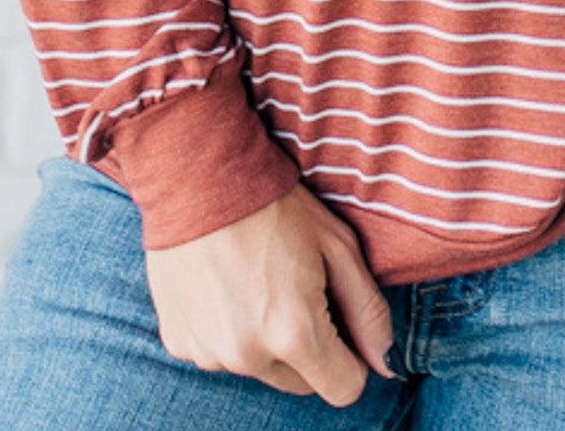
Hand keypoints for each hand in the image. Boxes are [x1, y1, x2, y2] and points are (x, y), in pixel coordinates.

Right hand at [145, 181, 400, 404]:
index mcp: (295, 333)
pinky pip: (219, 352)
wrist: (199, 175)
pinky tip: (225, 282)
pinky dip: (227, 329)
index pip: (343, 388)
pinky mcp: (179, 343)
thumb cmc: (276, 204)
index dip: (351, 358)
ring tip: (257, 279)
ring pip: (258, 367)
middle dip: (308, 347)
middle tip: (297, 288)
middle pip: (301, 382)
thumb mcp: (337, 244)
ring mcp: (209, 353)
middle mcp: (249, 355)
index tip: (342, 323)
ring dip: (264, 340)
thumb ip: (367, 309)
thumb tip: (385, 362)